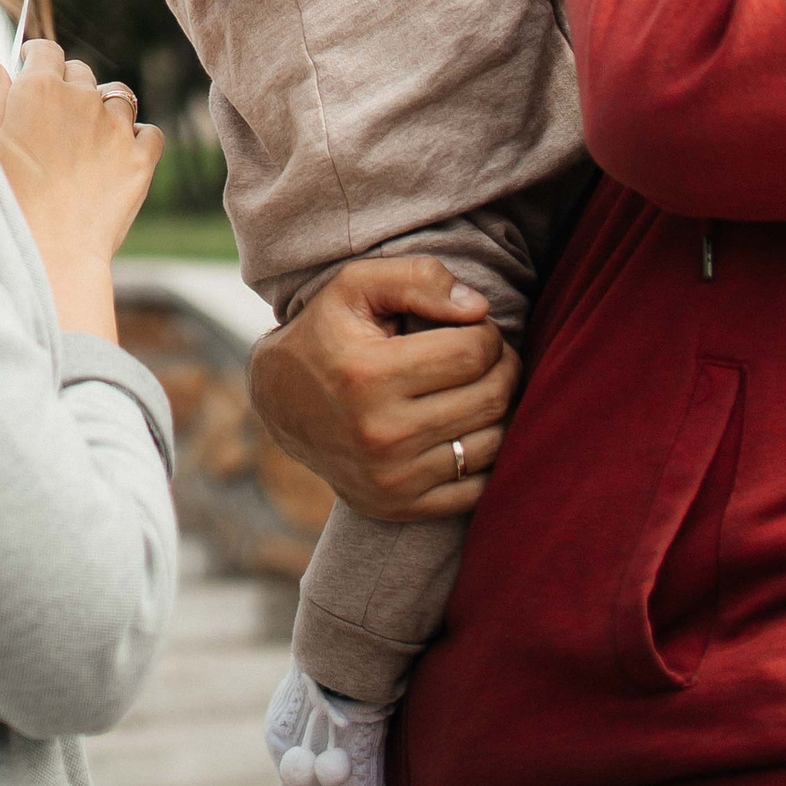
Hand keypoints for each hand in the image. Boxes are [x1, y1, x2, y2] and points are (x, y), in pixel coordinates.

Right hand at [0, 40, 164, 342]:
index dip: (36, 58)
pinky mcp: (141, 160)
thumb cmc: (1, 204)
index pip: (45, 50)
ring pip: (118, 96)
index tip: (31, 69)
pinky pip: (149, 133)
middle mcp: (81, 98)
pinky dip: (137, 139)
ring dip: (104, 109)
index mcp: (38, 88)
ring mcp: (116, 127)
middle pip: (79, 72)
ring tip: (87, 139)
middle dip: (67, 86)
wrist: (47, 258)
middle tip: (51, 119)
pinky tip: (119, 157)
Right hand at [247, 257, 519, 522]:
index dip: (487, 333)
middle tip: (487, 355)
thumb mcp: (356, 285)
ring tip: (479, 386)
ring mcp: (390, 479)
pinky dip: (486, 456)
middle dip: (504, 367)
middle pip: (489, 398)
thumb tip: (479, 309)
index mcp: (368, 375)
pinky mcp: (398, 507)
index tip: (473, 327)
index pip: (473, 353)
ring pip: (492, 443)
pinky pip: (476, 489)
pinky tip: (469, 427)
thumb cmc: (328, 333)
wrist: (281, 402)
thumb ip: (418, 279)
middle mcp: (380, 434)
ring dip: (499, 410)